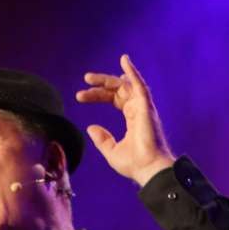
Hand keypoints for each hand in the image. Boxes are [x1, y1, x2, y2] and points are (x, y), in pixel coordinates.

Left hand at [75, 54, 175, 185]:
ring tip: (89, 78)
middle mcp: (138, 110)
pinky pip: (139, 85)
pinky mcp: (146, 107)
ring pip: (126, 85)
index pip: (114, 99)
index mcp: (132, 118)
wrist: (148, 169)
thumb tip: (90, 127)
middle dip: (100, 85)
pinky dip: (133, 72)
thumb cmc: (135, 164)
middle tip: (85, 81)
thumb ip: (102, 139)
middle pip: (118, 89)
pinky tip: (124, 60)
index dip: (98, 95)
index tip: (80, 97)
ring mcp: (143, 107)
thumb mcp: (112, 151)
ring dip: (108, 78)